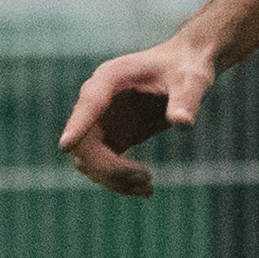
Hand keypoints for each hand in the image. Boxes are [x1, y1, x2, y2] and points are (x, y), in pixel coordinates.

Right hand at [56, 36, 215, 196]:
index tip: (66, 146)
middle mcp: (98, 100)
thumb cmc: (188, 67)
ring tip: (148, 188)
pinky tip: (146, 191)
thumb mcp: (192, 80)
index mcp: (111, 77)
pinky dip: (120, 181)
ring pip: (89, 159)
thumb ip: (186, 99)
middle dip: (108, 166)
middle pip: (84, 140)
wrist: (188, 67)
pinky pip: (104, 165)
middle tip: (147, 177)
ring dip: (113, 179)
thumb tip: (182, 123)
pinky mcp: (112, 136)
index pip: (89, 103)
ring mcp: (102, 120)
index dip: (77, 124)